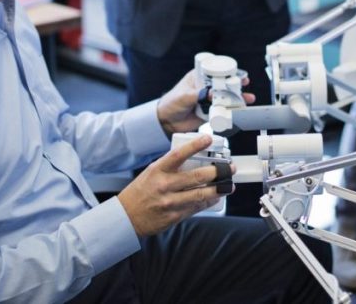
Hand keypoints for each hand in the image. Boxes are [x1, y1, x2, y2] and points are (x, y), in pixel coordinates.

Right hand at [117, 134, 234, 235]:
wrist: (126, 217)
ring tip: (228, 186)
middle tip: (229, 168)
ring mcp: (169, 202)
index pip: (178, 154)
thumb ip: (170, 166)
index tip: (208, 138)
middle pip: (196, 177)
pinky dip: (207, 202)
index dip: (194, 145)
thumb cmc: (140, 192)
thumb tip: (194, 157)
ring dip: (218, 190)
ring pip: (200, 195)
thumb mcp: (151, 172)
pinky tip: (215, 198)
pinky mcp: (174, 216)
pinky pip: (195, 208)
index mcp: (157, 170)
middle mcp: (164, 185)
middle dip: (217, 172)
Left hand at [157, 69, 254, 134]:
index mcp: (199, 77)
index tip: (236, 73)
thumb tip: (212, 94)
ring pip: (226, 97)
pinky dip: (232, 110)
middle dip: (235, 84)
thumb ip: (198, 94)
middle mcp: (205, 87)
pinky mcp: (210, 112)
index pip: (215, 71)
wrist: (166, 122)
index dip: (227, 71)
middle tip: (244, 84)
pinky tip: (240, 110)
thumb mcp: (184, 96)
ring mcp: (208, 100)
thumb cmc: (171, 103)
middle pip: (224, 84)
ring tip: (248, 98)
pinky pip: (223, 110)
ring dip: (237, 97)